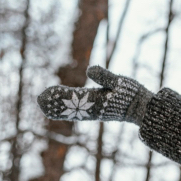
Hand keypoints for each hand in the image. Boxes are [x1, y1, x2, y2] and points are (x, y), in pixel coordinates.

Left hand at [37, 66, 152, 124]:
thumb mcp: (120, 82)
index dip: (58, 95)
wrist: (141, 109)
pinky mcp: (95, 111)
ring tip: (42, 103)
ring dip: (56, 106)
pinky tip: (58, 108)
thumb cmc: (132, 94)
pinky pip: (77, 111)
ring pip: (70, 110)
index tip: (46, 92)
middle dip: (54, 102)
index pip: (72, 97)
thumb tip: (89, 69)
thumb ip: (105, 75)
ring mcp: (93, 111)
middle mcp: (92, 108)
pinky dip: (65, 109)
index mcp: (97, 100)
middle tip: (39, 98)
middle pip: (68, 106)